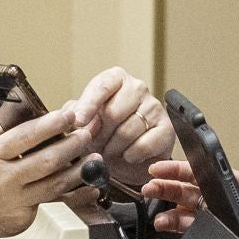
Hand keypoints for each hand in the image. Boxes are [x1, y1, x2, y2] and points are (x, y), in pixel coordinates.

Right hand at [0, 110, 94, 238]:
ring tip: (94, 156)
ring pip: (55, 184)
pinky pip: (54, 205)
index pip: (25, 136)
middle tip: (87, 132)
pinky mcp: (23, 221)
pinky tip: (89, 185)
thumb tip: (17, 120)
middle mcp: (3, 180)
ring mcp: (15, 203)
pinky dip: (75, 195)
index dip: (51, 123)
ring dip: (79, 169)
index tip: (68, 114)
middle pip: (46, 159)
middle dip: (71, 144)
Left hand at [72, 67, 172, 186]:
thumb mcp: (81, 121)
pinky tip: (127, 155)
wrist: (126, 159)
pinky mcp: (166, 129)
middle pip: (113, 112)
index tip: (78, 121)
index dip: (88, 105)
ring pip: (127, 131)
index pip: (102, 86)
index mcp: (115, 79)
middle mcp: (137, 88)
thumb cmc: (102, 135)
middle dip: (99, 135)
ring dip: (113, 148)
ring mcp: (154, 108)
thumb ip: (73, 115)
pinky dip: (130, 156)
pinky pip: (143, 145)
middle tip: (95, 145)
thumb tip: (72, 118)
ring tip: (110, 151)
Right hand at [141, 160, 238, 238]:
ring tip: (161, 221)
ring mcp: (215, 229)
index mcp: (229, 193)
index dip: (177, 171)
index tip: (158, 169)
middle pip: (183, 196)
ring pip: (182, 220)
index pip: (198, 177)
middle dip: (164, 190)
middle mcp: (218, 209)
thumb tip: (227, 169)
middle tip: (149, 189)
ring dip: (168, 218)